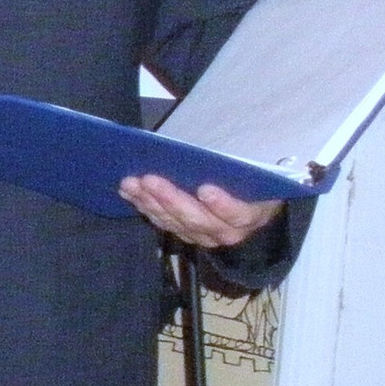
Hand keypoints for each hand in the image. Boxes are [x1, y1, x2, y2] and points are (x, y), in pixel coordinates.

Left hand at [117, 174, 281, 247]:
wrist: (255, 210)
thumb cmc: (253, 183)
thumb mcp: (255, 175)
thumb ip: (239, 167)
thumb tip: (220, 150)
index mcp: (251, 213)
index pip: (238, 214)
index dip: (223, 205)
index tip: (205, 190)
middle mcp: (228, 231)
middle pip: (198, 219)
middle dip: (171, 199)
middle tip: (149, 180)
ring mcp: (205, 235)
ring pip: (176, 223)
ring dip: (151, 203)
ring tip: (131, 184)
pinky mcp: (188, 234)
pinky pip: (166, 224)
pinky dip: (146, 208)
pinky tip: (129, 193)